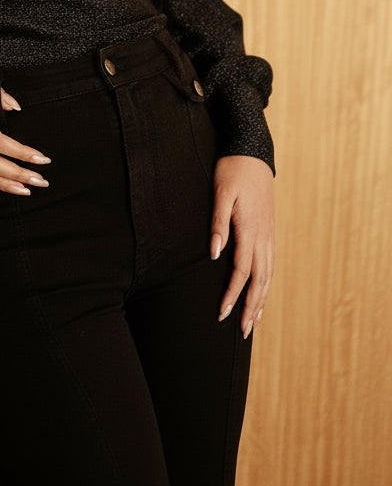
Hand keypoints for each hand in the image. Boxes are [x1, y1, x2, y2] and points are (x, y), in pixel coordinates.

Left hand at [211, 154, 274, 337]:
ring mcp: (269, 234)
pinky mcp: (269, 231)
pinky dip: (267, 284)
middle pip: (260, 281)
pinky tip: (262, 293)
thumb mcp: (221, 193)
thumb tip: (215, 255)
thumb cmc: (232, 170)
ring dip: (261, 301)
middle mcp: (263, 236)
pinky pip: (270, 265)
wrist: (252, 152)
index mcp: (250, 229)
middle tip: (243, 333)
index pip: (242, 271)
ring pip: (268, 275)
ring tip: (254, 323)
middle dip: (252, 308)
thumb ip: (218, 223)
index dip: (233, 294)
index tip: (223, 313)